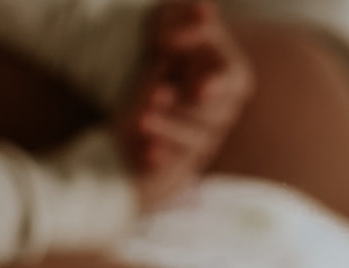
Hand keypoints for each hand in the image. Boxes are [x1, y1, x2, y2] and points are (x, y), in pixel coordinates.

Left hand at [115, 0, 253, 206]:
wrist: (116, 81)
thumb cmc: (150, 49)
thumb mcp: (160, 22)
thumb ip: (181, 15)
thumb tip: (204, 10)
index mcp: (225, 75)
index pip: (232, 81)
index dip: (218, 84)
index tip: (200, 88)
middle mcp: (217, 110)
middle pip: (215, 115)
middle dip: (187, 106)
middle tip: (157, 95)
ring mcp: (198, 140)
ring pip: (196, 142)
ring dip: (170, 130)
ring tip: (142, 119)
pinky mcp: (174, 163)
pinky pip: (174, 169)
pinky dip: (161, 161)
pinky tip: (148, 154)